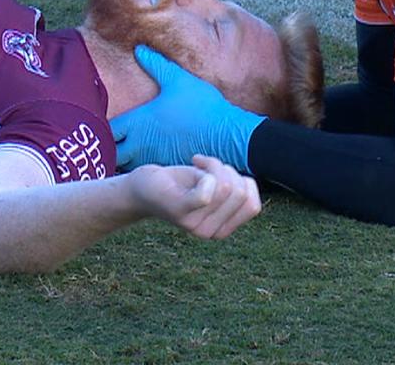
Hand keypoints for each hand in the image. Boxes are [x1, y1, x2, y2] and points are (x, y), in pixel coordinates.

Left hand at [110, 46, 264, 172]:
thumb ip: (156, 65)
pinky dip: (144, 170)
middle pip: (112, 153)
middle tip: (114, 142)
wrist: (229, 136)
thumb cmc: (203, 106)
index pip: (107, 130)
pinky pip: (148, 173)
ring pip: (128, 166)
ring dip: (125, 161)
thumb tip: (139, 49)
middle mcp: (141, 144)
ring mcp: (154, 159)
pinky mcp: (168, 169)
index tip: (105, 123)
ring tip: (128, 153)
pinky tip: (150, 162)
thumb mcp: (179, 80)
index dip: (103, 127)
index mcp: (139, 122)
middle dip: (109, 149)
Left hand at [130, 155, 261, 238]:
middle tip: (204, 166)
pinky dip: (207, 171)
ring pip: (226, 186)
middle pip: (240, 193)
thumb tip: (248, 186)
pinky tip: (194, 161)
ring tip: (196, 164)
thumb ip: (233, 193)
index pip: (253, 205)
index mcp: (221, 231)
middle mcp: (209, 233)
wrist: (141, 187)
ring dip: (215, 164)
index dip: (242, 181)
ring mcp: (194, 225)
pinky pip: (206, 195)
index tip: (220, 173)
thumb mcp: (213, 188)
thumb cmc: (179, 185)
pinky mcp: (179, 211)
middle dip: (227, 170)